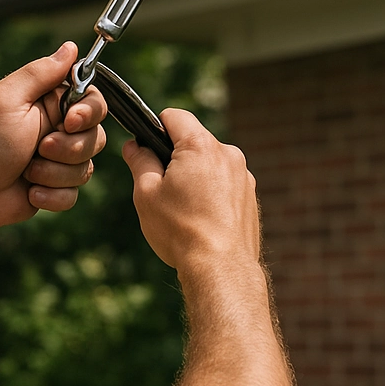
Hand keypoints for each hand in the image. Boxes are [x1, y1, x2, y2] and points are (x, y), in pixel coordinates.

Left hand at [0, 43, 107, 230]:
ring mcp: (58, 160)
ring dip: (55, 172)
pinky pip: (74, 193)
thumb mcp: (9, 99)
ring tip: (28, 171)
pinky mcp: (56, 186)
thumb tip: (71, 47)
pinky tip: (30, 191)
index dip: (88, 112)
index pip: (93, 99)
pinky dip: (52, 194)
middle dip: (69, 148)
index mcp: (49, 103)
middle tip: (41, 148)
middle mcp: (58, 129)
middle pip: (96, 135)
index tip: (70, 122)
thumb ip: (41, 73)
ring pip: (86, 167)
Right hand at [122, 109, 259, 270]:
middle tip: (161, 188)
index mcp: (200, 146)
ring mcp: (244, 175)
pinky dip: (212, 193)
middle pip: (193, 141)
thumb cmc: (180, 230)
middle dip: (175, 157)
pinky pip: (225, 183)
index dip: (155, 128)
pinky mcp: (251, 196)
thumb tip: (133, 146)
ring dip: (195, 176)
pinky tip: (201, 219)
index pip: (174, 116)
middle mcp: (227, 153)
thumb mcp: (146, 194)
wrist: (221, 269)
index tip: (146, 151)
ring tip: (183, 210)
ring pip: (210, 163)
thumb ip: (139, 162)